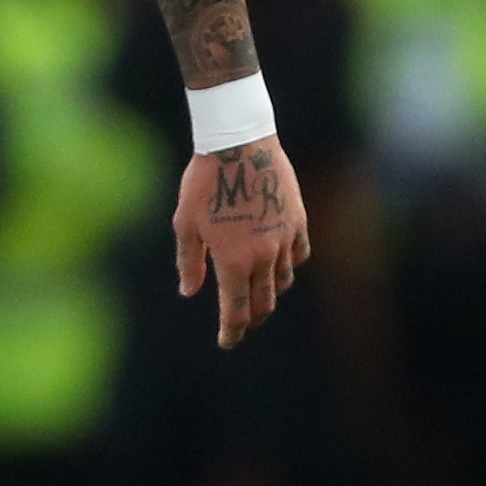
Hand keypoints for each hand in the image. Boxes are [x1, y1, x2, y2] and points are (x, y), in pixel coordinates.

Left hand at [172, 136, 311, 349]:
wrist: (238, 143)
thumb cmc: (203, 182)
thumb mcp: (185, 223)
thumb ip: (189, 262)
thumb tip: (189, 292)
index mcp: (233, 262)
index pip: (236, 311)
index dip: (231, 332)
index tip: (227, 342)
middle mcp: (263, 256)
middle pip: (263, 303)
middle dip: (251, 318)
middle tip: (241, 322)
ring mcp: (285, 238)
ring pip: (283, 280)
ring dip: (270, 292)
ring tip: (258, 291)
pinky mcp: (298, 220)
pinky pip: (299, 254)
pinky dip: (289, 264)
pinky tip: (279, 261)